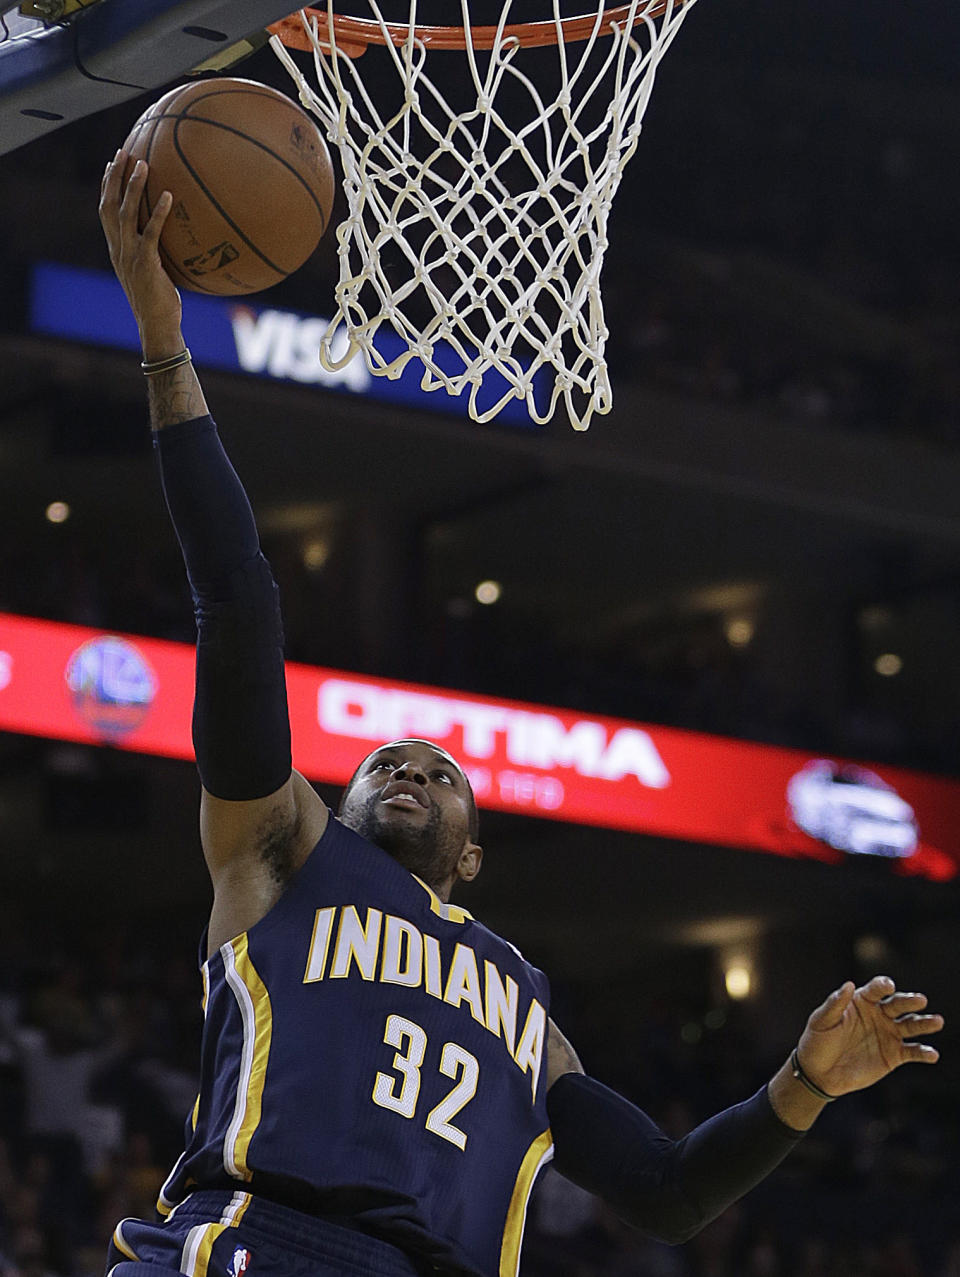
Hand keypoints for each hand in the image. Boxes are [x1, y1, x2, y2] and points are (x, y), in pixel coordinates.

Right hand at [99, 150, 181, 348]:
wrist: (156, 325)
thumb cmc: (159, 303)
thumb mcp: (152, 273)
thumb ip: (154, 253)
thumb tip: (173, 239)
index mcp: (116, 249)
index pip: (105, 211)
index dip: (106, 186)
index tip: (112, 163)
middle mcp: (118, 249)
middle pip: (108, 204)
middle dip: (114, 176)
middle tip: (122, 152)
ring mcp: (130, 256)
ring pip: (125, 213)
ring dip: (133, 187)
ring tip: (143, 163)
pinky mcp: (146, 263)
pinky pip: (151, 233)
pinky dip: (158, 213)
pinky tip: (169, 197)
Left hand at [796, 975, 942, 1097]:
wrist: (819, 1073)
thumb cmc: (817, 1041)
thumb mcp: (822, 1021)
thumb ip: (835, 1003)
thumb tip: (848, 985)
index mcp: (861, 1001)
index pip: (875, 989)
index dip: (882, 986)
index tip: (889, 986)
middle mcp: (878, 1014)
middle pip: (897, 1004)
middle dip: (909, 1001)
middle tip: (920, 999)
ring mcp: (887, 1034)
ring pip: (910, 1025)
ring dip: (924, 1023)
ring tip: (937, 1021)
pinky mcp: (893, 1055)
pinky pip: (912, 1052)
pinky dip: (923, 1052)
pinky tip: (932, 1054)